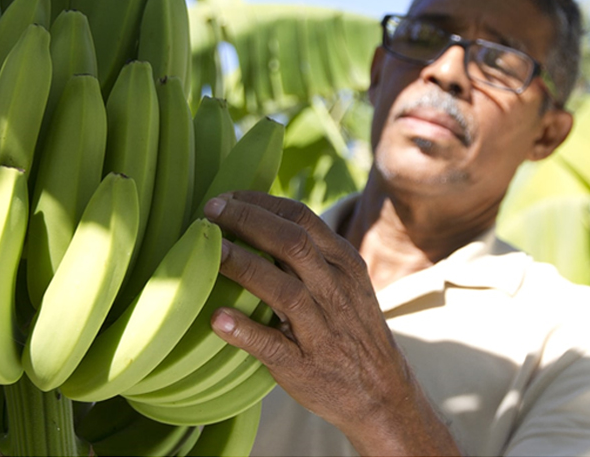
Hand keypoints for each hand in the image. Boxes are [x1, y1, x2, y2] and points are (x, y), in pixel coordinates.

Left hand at [203, 191, 459, 455]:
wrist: (381, 392)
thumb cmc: (351, 328)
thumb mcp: (347, 282)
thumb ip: (312, 254)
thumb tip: (258, 219)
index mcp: (345, 264)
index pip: (302, 218)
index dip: (259, 203)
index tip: (225, 198)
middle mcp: (336, 292)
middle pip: (292, 244)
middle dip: (248, 222)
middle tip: (208, 213)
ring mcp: (322, 331)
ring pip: (284, 291)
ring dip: (243, 266)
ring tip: (208, 251)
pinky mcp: (305, 366)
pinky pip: (274, 346)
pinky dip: (245, 331)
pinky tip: (217, 318)